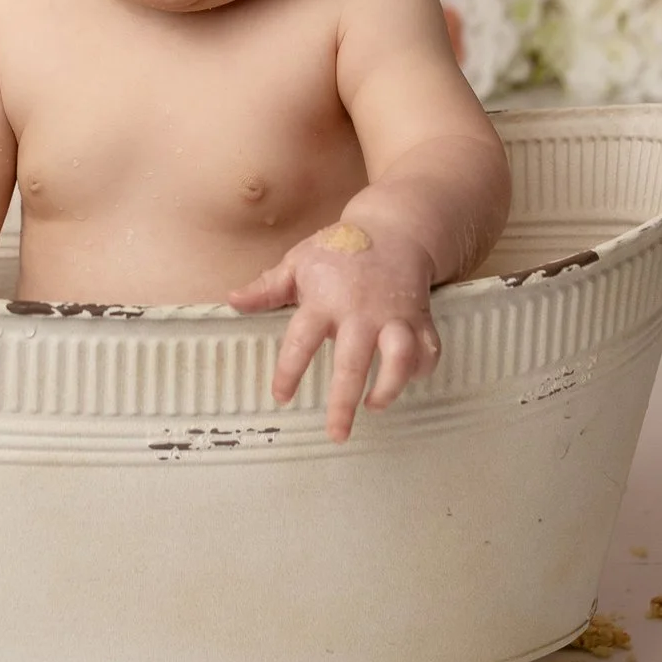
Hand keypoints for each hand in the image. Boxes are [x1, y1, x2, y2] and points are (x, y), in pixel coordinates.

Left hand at [227, 219, 441, 442]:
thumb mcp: (299, 262)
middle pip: (353, 362)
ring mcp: (394, 316)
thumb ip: (268, 288)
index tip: (281, 396)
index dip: (289, 371)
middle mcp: (360, 312)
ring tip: (374, 406)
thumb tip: (232, 301)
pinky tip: (408, 380)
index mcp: (325, 300)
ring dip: (389, 387)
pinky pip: (428, 350)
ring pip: (399, 358)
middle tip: (337, 434)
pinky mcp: (420, 318)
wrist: (395, 228)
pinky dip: (423, 369)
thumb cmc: (341, 249)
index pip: (301, 340)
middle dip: (344, 402)